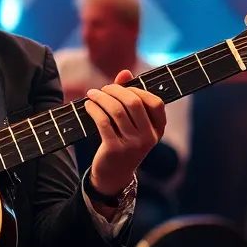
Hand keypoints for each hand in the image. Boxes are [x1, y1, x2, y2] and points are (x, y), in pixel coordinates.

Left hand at [85, 70, 165, 195]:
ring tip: (92, 94)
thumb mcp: (131, 123)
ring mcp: (132, 144)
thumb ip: (129, 97)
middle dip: (116, 90)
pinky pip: (103, 121)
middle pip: (134, 103)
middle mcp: (148, 137)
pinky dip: (94, 109)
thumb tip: (125, 72)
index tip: (123, 88)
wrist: (114, 174)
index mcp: (158, 130)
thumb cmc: (124, 142)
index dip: (139, 90)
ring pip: (116, 110)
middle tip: (103, 89)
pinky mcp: (114, 149)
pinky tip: (88, 105)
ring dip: (101, 97)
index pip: (156, 103)